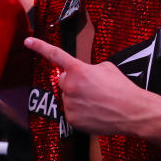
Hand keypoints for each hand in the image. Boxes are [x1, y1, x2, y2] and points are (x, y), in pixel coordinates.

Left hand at [24, 38, 145, 135]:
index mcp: (78, 70)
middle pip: (64, 80)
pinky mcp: (72, 119)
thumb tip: (83, 75)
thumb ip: (88, 68)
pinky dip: (81, 112)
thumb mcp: (107, 68)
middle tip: (93, 88)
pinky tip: (95, 112)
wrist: (132, 111)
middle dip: (74, 82)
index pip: (55, 55)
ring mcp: (70, 104)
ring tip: (98, 101)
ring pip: (68, 97)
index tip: (28, 41)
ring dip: (78, 98)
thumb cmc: (122, 88)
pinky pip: (71, 112)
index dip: (40, 47)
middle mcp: (70, 86)